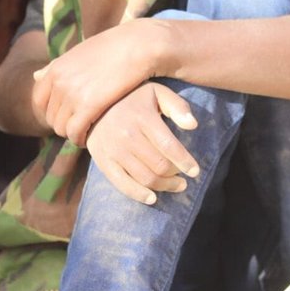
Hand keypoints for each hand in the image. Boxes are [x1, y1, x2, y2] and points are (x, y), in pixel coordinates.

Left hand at [33, 20, 157, 145]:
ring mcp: (72, 94)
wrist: (139, 45)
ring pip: (62, 128)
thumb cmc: (113, 48)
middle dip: (64, 124)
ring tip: (87, 131)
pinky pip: (75, 133)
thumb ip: (56, 67)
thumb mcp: (79, 53)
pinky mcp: (89, 105)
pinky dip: (80, 139)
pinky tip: (90, 137)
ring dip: (73, 133)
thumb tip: (36, 75)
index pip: (39, 101)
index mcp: (55, 69)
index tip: (68, 115)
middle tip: (81, 125)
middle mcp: (59, 82)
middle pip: (51, 118)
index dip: (52, 112)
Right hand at [86, 82, 199, 202]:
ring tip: (175, 185)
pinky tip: (152, 198)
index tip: (195, 172)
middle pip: (159, 166)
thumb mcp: (156, 92)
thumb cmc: (132, 98)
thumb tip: (193, 125)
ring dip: (164, 186)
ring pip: (145, 178)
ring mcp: (114, 151)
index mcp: (142, 117)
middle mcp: (127, 135)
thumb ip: (177, 106)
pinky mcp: (103, 162)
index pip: (168, 146)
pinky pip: (123, 185)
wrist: (94, 104)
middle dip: (176, 176)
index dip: (185, 162)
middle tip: (184, 178)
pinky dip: (139, 195)